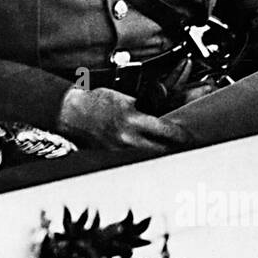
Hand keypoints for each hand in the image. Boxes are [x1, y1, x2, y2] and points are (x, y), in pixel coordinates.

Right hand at [56, 86, 191, 153]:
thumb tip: (161, 110)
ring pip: (148, 157)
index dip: (181, 135)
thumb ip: (142, 107)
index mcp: (132, 119)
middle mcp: (127, 138)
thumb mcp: (122, 98)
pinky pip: (132, 159)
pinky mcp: (112, 156)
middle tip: (185, 148)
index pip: (166, 130)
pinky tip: (144, 155)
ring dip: (158, 154)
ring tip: (167, 153)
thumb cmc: (94, 101)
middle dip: (175, 150)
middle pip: (162, 151)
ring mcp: (119, 149)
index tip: (189, 136)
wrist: (69, 112)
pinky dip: (140, 157)